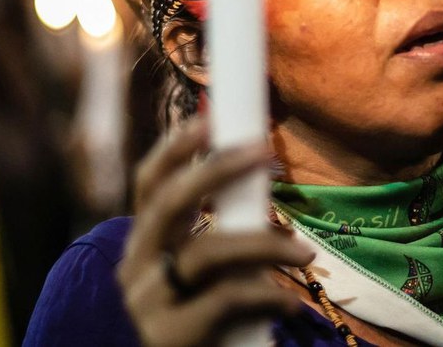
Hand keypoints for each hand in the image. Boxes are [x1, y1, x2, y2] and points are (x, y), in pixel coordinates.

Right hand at [117, 117, 313, 345]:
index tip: (208, 118)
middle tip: (265, 151)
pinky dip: (266, 295)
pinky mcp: (171, 335)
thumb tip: (255, 183)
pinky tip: (289, 304)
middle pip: (170, 202)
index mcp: (145, 244)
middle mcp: (137, 266)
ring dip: (264, 244)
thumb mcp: (194, 275)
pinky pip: (226, 298)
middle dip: (218, 169)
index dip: (173, 148)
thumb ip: (213, 238)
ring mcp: (149, 301)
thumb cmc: (196, 322)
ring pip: (207, 251)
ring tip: (305, 252)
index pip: (148, 184)